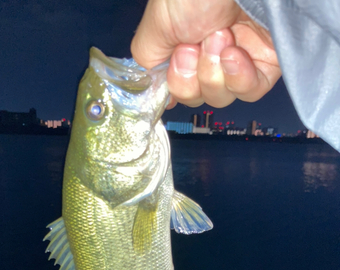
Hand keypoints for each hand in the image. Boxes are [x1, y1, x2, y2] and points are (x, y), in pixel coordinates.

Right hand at [131, 0, 280, 108]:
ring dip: (214, 72)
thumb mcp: (155, 26)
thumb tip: (153, 88)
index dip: (178, 84)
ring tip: (220, 38)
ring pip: (223, 96)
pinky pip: (250, 91)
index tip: (177, 60)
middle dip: (194, 76)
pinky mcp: (266, 62)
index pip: (180, 88)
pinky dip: (239, 79)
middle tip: (195, 45)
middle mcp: (211, 53)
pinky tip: (234, 55)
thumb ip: (149, 62)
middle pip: (200, 96)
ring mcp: (240, 58)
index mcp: (185, 44)